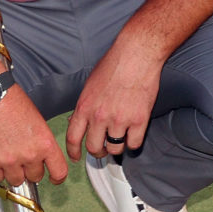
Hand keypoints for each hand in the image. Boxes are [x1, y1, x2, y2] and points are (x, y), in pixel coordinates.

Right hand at [0, 91, 67, 187]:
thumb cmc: (12, 102)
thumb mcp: (38, 121)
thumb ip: (42, 142)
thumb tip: (43, 157)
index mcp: (45, 143)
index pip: (59, 172)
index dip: (57, 178)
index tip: (53, 179)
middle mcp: (29, 155)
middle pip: (35, 178)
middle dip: (31, 170)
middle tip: (23, 158)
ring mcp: (9, 161)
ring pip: (16, 181)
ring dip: (13, 172)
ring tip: (8, 156)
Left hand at [65, 42, 162, 159]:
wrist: (136, 54)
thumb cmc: (114, 64)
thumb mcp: (90, 84)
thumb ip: (85, 105)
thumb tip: (78, 121)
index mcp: (85, 107)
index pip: (73, 138)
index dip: (73, 152)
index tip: (76, 157)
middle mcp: (100, 116)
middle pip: (94, 148)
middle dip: (97, 151)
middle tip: (102, 149)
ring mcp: (120, 120)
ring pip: (114, 149)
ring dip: (116, 147)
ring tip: (119, 139)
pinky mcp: (139, 120)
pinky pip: (134, 144)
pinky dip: (133, 142)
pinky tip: (133, 135)